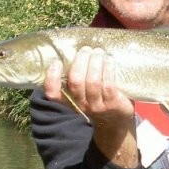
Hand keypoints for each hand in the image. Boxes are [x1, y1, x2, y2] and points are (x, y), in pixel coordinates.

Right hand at [43, 46, 138, 167]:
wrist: (116, 119)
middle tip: (86, 49)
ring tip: (98, 52)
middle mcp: (81, 105)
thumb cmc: (97, 98)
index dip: (52, 78)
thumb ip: (77, 77)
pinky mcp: (112, 103)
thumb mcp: (82, 93)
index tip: (56, 62)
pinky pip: (108, 84)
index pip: (53, 94)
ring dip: (95, 62)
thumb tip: (76, 50)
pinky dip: (108, 68)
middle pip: (75, 81)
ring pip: (92, 81)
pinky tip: (109, 60)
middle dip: (80, 61)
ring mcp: (97, 106)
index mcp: (69, 101)